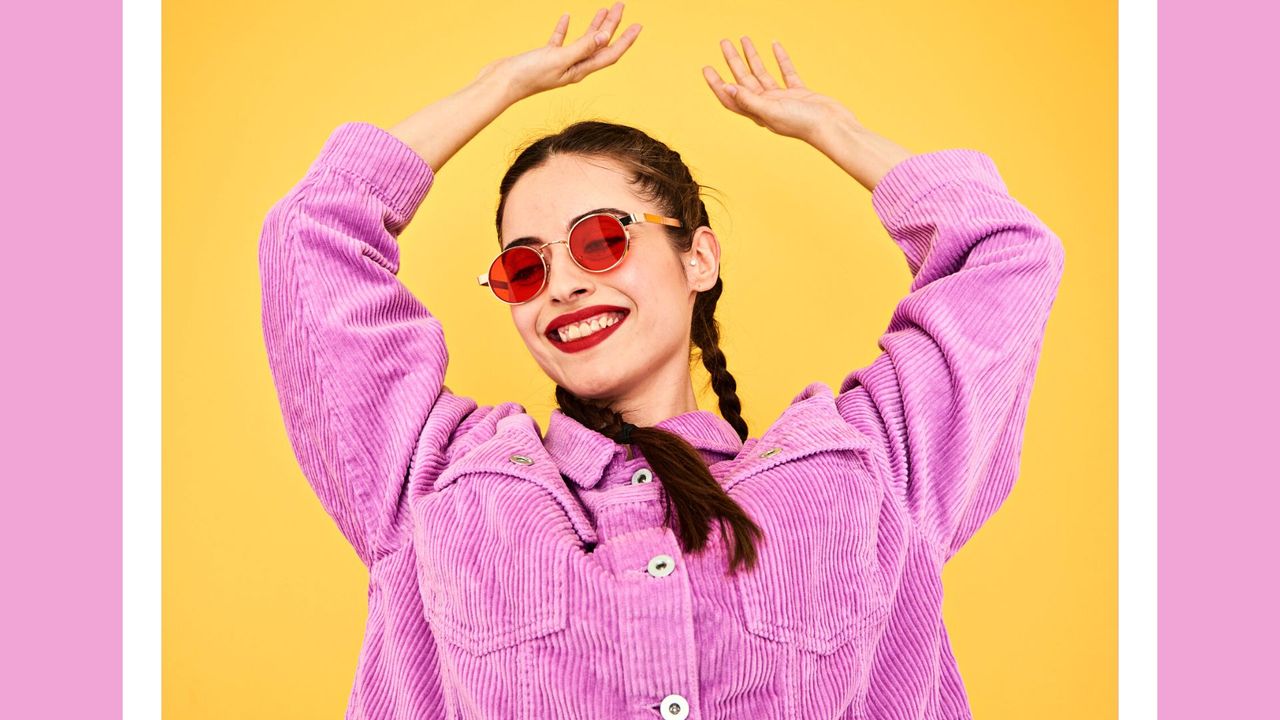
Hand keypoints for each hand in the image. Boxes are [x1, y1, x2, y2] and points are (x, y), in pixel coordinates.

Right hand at [477, 3, 641, 102]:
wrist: (501, 84)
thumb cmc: (528, 75)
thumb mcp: (559, 59)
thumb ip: (582, 47)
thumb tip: (606, 36)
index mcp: (580, 70)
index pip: (610, 54)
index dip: (626, 40)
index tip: (638, 25)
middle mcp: (573, 67)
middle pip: (600, 44)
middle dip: (613, 25)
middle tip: (621, 6)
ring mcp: (559, 62)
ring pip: (583, 41)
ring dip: (594, 25)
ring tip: (604, 9)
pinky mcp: (545, 57)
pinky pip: (559, 40)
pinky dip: (565, 28)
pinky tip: (566, 16)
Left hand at [702, 38, 860, 144]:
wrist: (833, 127)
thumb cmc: (803, 124)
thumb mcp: (771, 111)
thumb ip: (749, 100)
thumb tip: (727, 89)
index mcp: (758, 113)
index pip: (731, 98)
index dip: (717, 84)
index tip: (707, 67)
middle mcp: (767, 106)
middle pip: (744, 81)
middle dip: (733, 62)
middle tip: (724, 43)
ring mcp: (784, 99)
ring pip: (763, 74)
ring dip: (753, 57)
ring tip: (744, 39)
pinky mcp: (800, 93)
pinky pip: (787, 73)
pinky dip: (780, 59)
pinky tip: (774, 45)